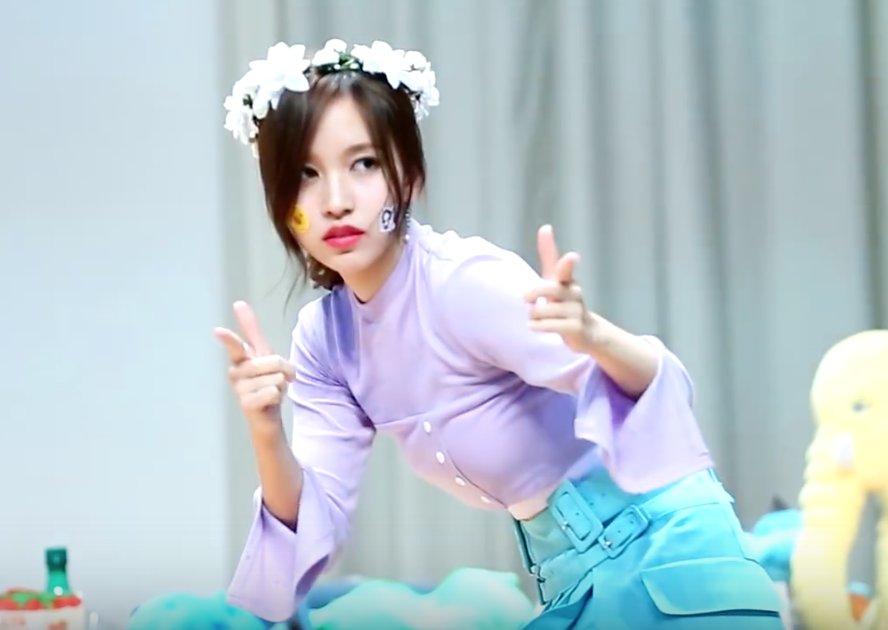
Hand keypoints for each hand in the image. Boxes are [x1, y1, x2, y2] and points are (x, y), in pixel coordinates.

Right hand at [213, 301, 294, 433]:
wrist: (268, 414)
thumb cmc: (265, 380)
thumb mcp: (263, 352)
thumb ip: (252, 330)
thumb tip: (238, 303)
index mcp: (239, 358)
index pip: (235, 346)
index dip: (229, 339)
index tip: (218, 331)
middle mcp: (235, 372)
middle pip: (272, 361)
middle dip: (284, 369)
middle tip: (280, 378)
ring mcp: (239, 389)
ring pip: (275, 378)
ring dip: (281, 385)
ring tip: (271, 390)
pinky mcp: (246, 404)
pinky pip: (273, 392)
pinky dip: (278, 396)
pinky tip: (269, 402)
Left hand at [525, 224, 596, 353]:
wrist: (587, 331)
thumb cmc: (564, 300)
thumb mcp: (555, 278)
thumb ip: (549, 255)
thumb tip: (545, 226)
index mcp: (567, 279)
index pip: (566, 269)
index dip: (568, 263)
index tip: (572, 257)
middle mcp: (574, 293)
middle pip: (549, 290)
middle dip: (533, 294)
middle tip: (526, 299)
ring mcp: (577, 311)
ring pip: (543, 310)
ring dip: (533, 315)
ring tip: (535, 317)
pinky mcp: (576, 328)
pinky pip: (550, 326)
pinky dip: (538, 326)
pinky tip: (534, 326)